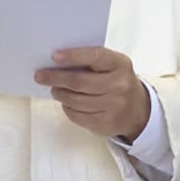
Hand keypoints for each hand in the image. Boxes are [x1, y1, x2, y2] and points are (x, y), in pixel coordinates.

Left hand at [34, 47, 150, 141]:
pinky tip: (65, 102)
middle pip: (80, 82)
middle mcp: (120, 85)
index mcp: (120, 64)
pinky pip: (78, 116)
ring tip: (53, 89)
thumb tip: (58, 61)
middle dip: (56, 78)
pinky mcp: (106, 124)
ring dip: (60, 93)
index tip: (54, 56)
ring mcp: (114, 106)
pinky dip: (67, 108)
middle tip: (40, 75)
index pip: (95, 56)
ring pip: (76, 100)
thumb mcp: (113, 65)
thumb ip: (92, 61)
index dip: (73, 56)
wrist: (139, 110)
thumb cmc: (117, 80)